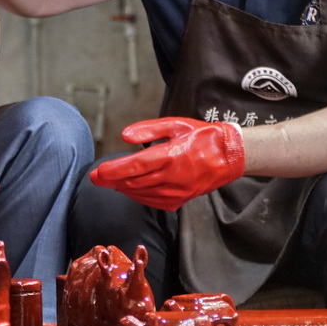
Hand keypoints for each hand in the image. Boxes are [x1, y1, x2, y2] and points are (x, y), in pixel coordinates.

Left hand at [89, 117, 244, 211]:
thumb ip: (148, 130)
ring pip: (141, 194)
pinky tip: (130, 189)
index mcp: (170, 156)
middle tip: (96, 178)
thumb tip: (124, 136)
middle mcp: (172, 177)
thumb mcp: (175, 124)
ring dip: (122, 189)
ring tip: (109, 182)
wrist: (230, 156)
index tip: (97, 173)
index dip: (113, 171)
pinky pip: (153, 201)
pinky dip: (138, 196)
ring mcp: (177, 192)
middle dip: (111, 181)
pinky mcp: (180, 200)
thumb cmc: (203, 137)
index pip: (134, 167)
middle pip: (133, 182)